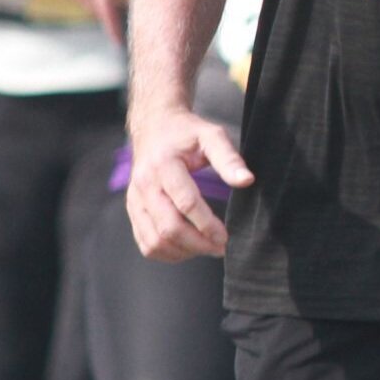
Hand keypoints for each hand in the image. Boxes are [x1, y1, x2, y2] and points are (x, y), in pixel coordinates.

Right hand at [126, 109, 254, 261]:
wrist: (154, 127)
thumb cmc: (186, 133)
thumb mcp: (210, 135)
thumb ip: (229, 159)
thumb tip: (246, 181)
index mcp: (164, 164)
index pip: (185, 203)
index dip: (207, 225)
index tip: (225, 236)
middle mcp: (144, 184)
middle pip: (168, 227)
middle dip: (198, 243)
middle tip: (220, 247)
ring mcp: (135, 200)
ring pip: (155, 241)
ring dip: (183, 251)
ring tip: (205, 247)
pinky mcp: (133, 210)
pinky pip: (146, 243)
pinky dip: (167, 252)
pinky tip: (187, 247)